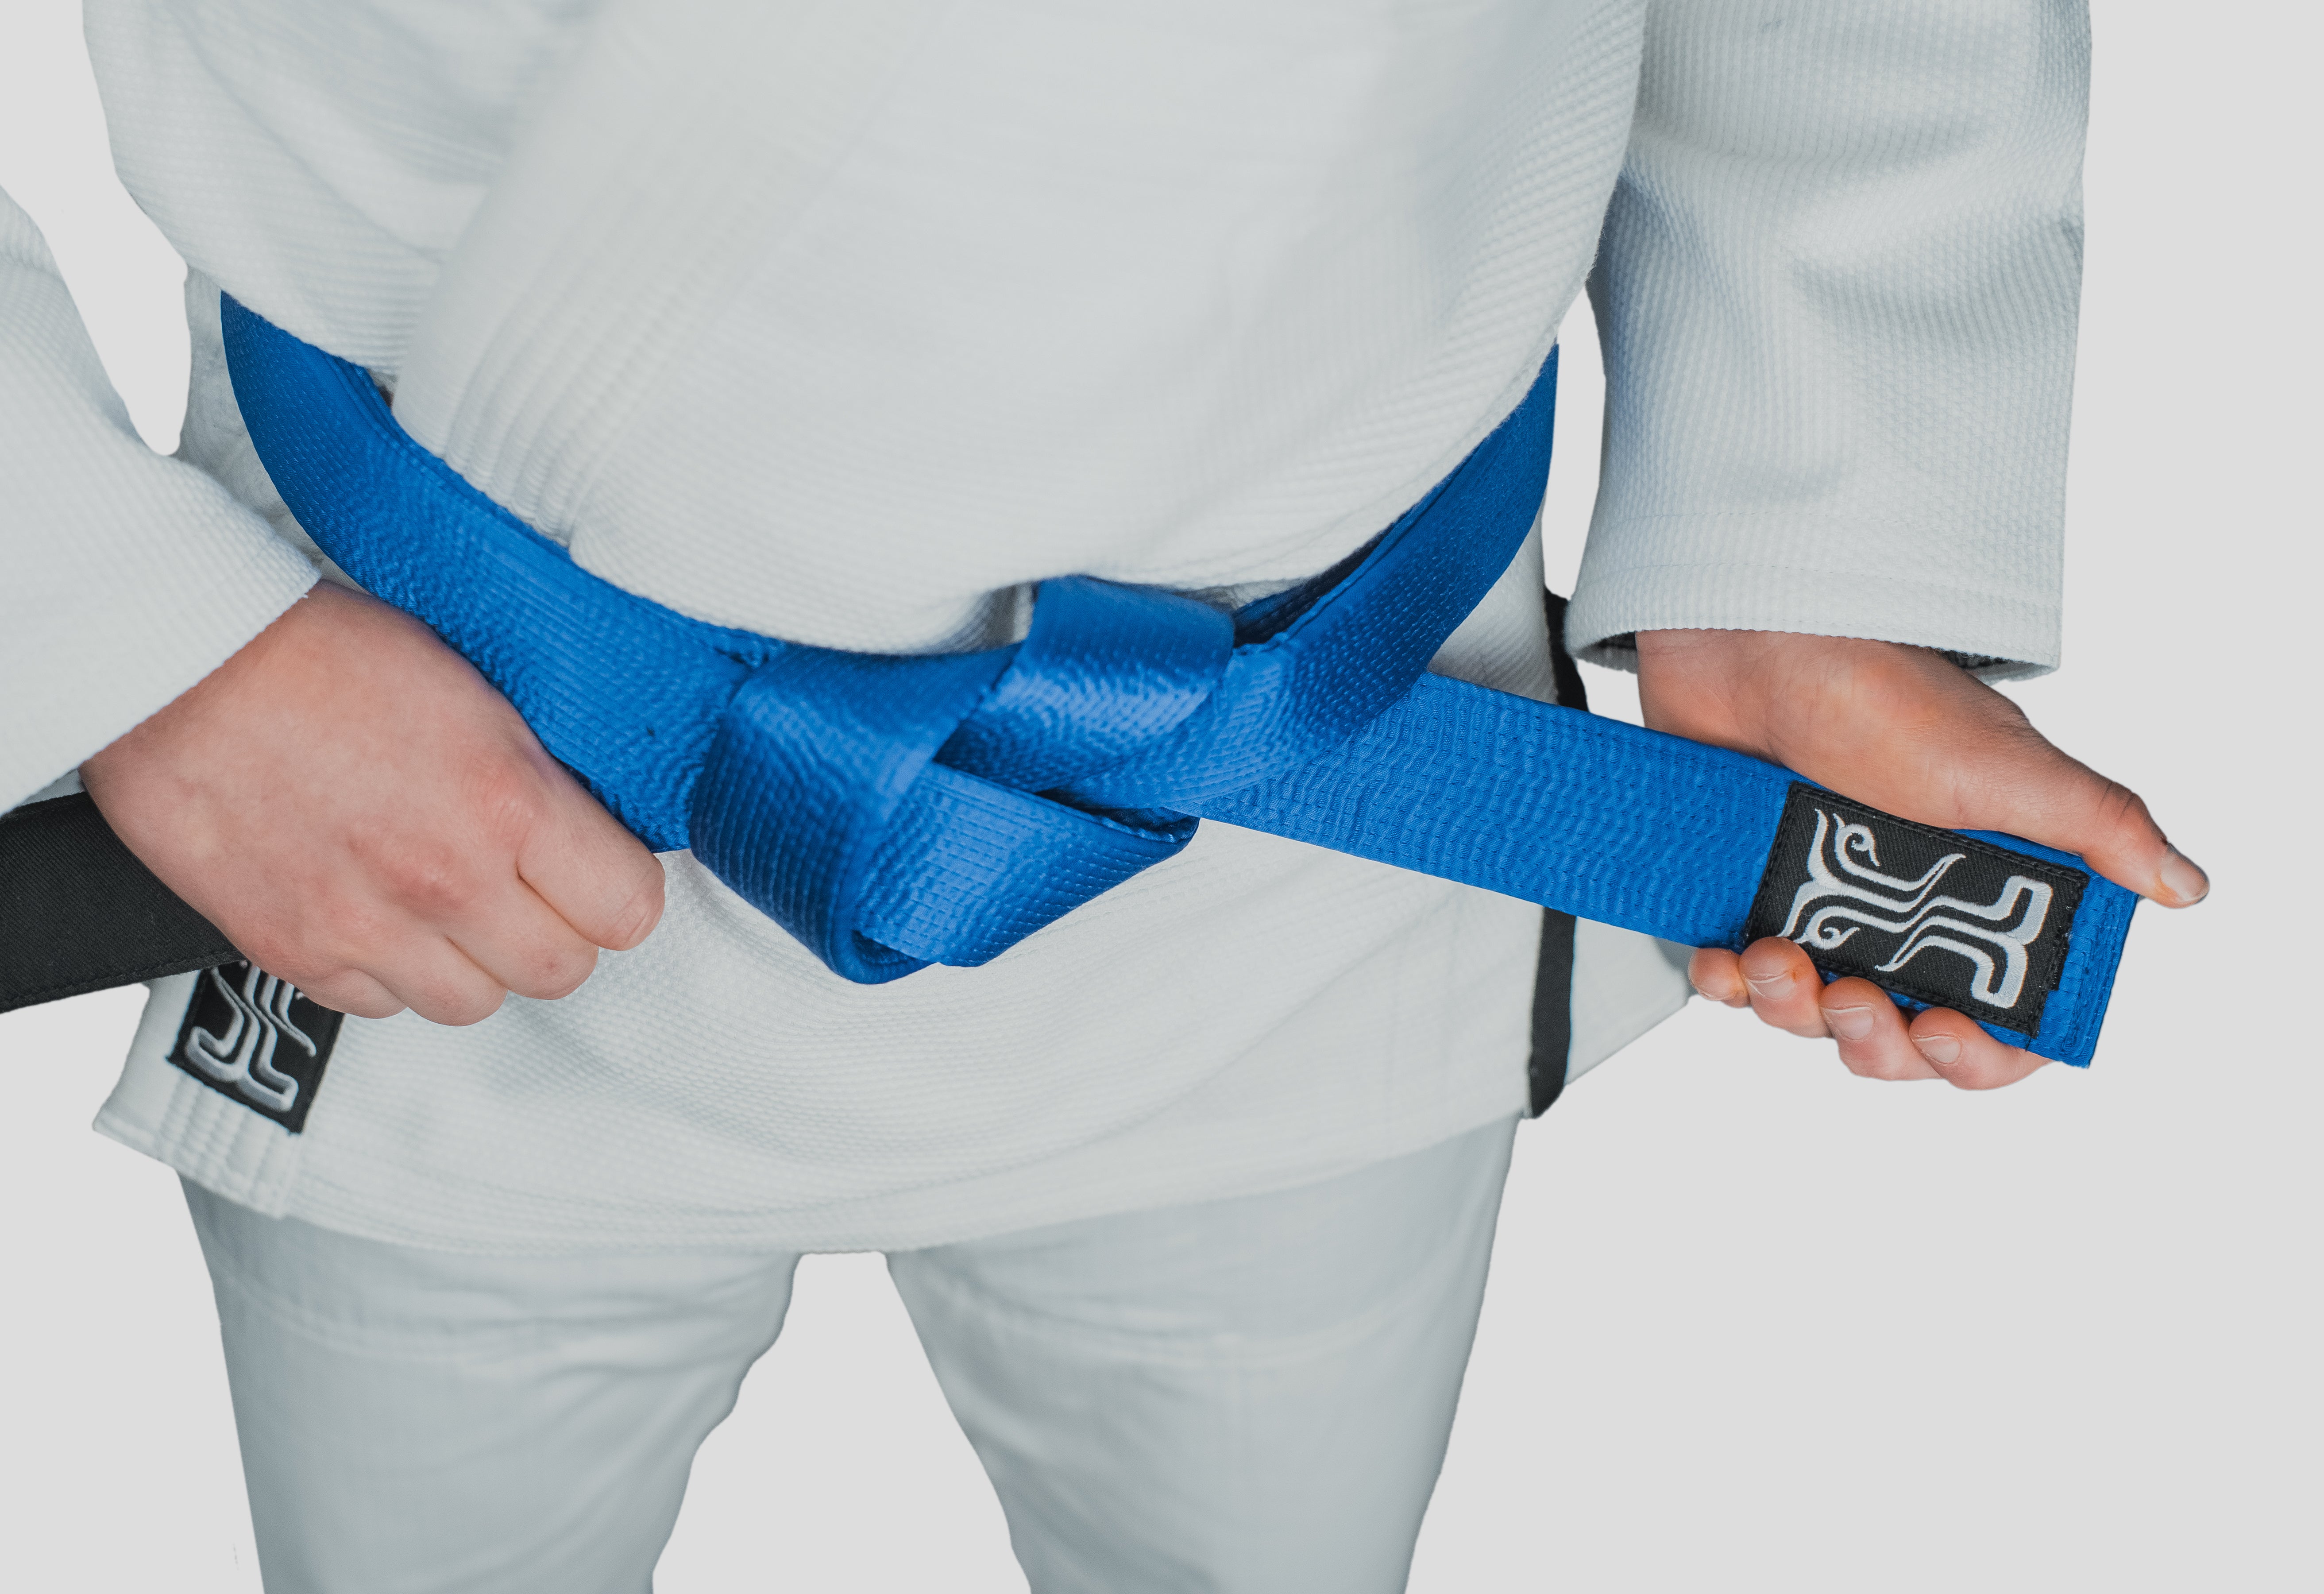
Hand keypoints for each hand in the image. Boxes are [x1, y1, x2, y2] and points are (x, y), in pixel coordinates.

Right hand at [83, 582, 663, 1022]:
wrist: (177, 662)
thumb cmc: (320, 653)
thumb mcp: (475, 690)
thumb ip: (539, 776)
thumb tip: (590, 825)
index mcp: (504, 803)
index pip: (627, 909)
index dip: (618, 890)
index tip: (599, 870)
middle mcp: (443, 879)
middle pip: (560, 970)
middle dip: (556, 931)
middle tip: (527, 887)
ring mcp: (365, 927)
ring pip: (474, 1003)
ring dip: (474, 961)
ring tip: (445, 901)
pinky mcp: (294, 953)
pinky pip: (381, 1004)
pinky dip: (388, 971)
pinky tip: (375, 910)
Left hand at [1636, 630, 2206, 1089]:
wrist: (1753, 637)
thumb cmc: (1879, 690)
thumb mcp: (2002, 763)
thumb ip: (2096, 827)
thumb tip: (2185, 883)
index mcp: (1976, 895)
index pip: (2001, 1017)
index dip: (1978, 1053)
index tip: (1946, 1036)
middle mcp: (1899, 912)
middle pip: (1899, 1036)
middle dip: (1874, 1040)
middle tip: (1851, 997)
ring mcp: (1818, 905)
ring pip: (1809, 1014)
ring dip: (1791, 1009)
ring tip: (1774, 956)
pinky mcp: (1743, 892)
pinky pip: (1733, 977)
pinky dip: (1724, 982)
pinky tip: (1718, 960)